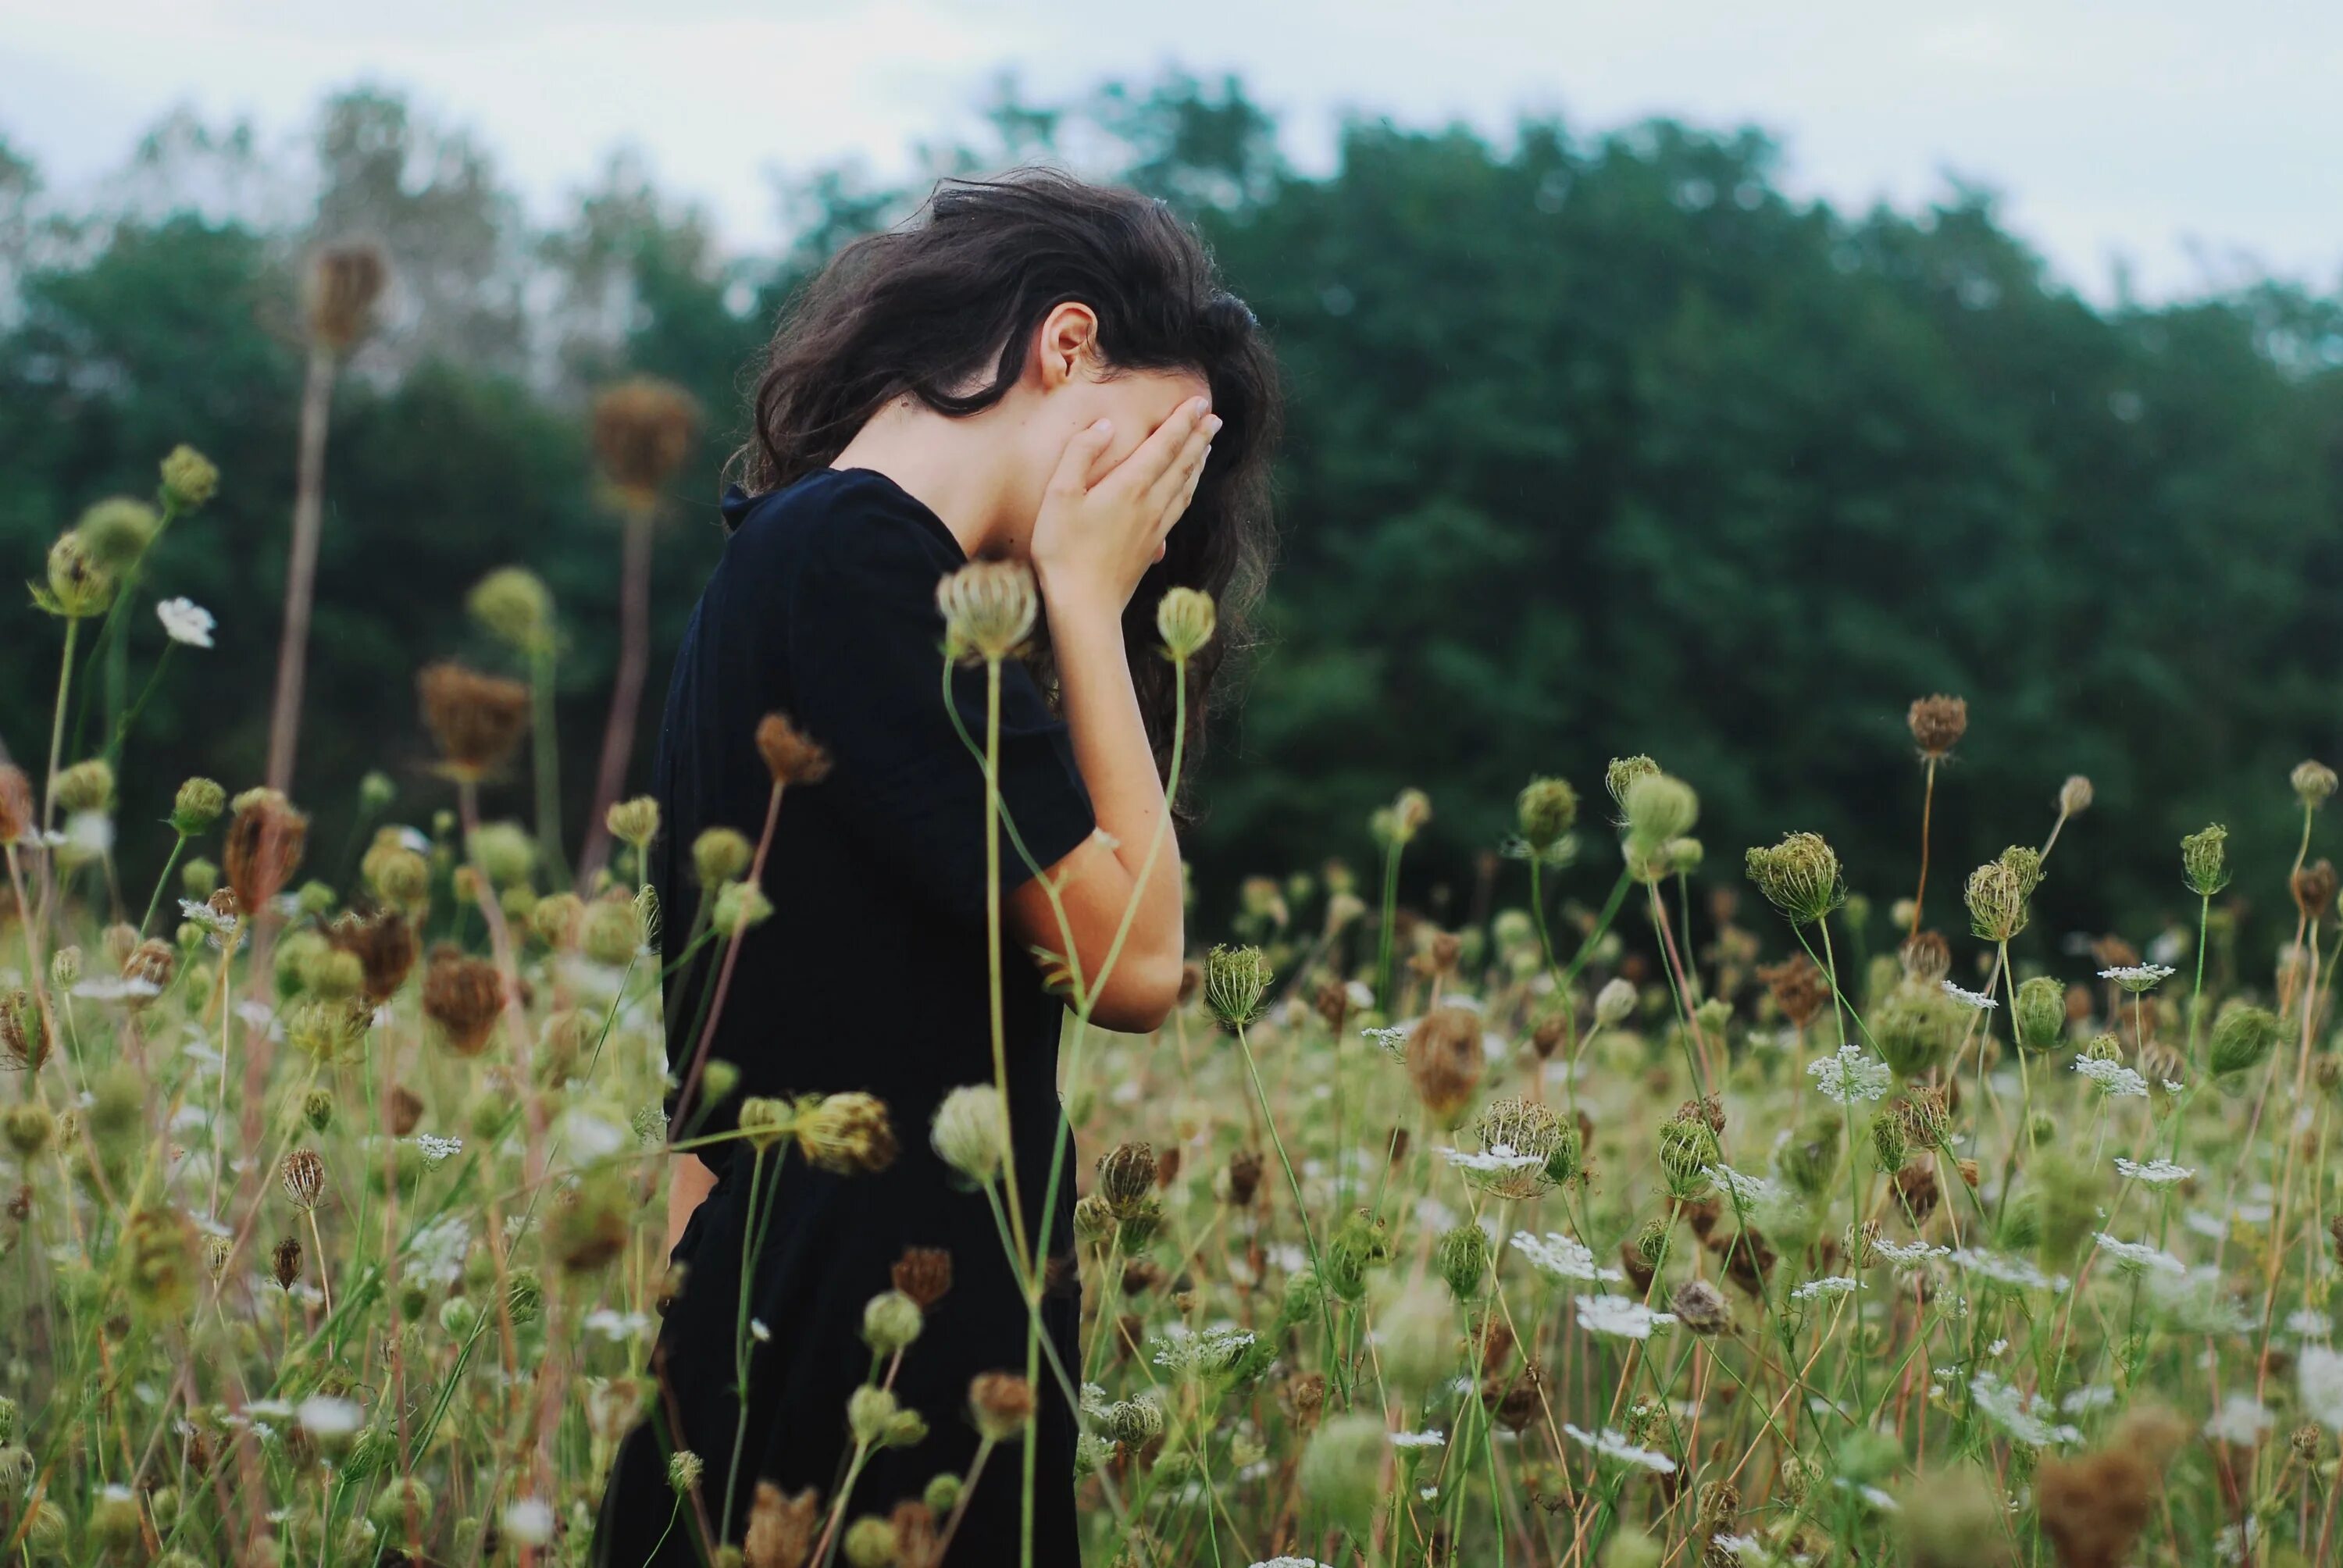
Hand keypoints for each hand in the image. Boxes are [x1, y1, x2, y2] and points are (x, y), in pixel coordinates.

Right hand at [1030, 396, 1219, 615]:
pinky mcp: (1152, 546)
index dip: (1183, 421)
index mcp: (1130, 485)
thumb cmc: (1063, 549)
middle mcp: (1150, 503)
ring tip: (1207, 447)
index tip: (1200, 402)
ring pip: (1185, 486)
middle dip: (1199, 437)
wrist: (1084, 606)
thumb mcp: (1059, 495)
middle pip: (1182, 463)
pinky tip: (1187, 490)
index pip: (1165, 444)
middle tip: (1215, 417)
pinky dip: (1188, 490)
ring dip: (1198, 462)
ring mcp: (1155, 527)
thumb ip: (1081, 454)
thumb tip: (1106, 426)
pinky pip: (1179, 509)